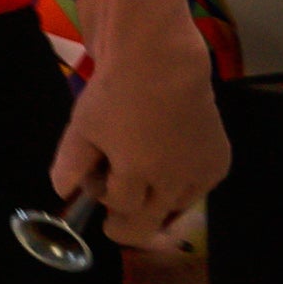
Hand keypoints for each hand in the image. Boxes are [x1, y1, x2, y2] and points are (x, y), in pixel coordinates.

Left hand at [52, 21, 229, 248]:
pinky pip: (196, 191)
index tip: (96, 180)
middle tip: (115, 205)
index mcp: (138, 171)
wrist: (162, 61)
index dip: (104, 197)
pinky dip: (180, 187)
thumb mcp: (82, 127)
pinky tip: (167, 166)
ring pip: (174, 210)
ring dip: (155, 202)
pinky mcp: (220, 163)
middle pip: (150, 223)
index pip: (121, 208)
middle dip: (127, 219)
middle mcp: (175, 179)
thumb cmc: (116, 92)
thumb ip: (70, 166)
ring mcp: (202, 173)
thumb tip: (62, 193)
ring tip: (141, 172)